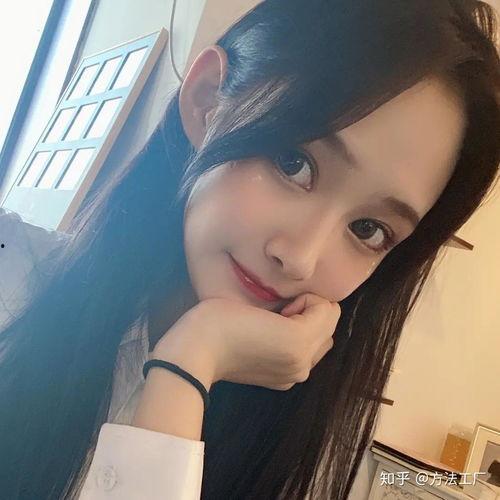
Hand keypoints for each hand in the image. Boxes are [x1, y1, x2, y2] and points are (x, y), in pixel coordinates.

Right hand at [153, 293, 340, 390]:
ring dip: (303, 329)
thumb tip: (317, 310)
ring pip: (319, 341)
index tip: (280, 307)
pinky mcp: (281, 383)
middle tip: (277, 315)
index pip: (328, 309)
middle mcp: (303, 366)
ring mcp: (292, 377)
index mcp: (300, 345)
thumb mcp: (266, 306)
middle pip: (328, 327)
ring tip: (272, 328)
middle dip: (308, 315)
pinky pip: (305, 355)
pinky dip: (293, 343)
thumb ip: (302, 307)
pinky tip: (268, 341)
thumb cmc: (222, 321)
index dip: (304, 300)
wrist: (194, 354)